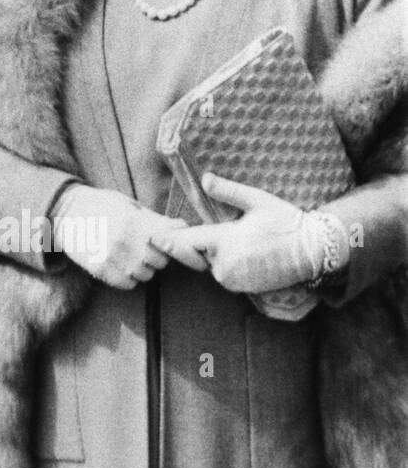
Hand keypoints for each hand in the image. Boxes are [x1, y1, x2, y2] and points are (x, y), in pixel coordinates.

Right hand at [53, 184, 185, 289]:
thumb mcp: (127, 205)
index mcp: (134, 221)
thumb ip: (155, 219)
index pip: (169, 242)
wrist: (64, 213)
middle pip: (160, 261)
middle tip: (143, 246)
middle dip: (156, 255)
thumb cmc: (100, 205)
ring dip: (142, 267)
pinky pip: (128, 284)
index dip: (169, 242)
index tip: (164, 240)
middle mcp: (125, 241)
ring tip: (129, 254)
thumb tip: (183, 227)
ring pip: (146, 275)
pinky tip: (119, 263)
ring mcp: (112, 258)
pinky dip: (128, 277)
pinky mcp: (101, 270)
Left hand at [157, 173, 337, 293]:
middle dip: (197, 244)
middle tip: (220, 230)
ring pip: (210, 264)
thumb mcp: (257, 200)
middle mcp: (225, 264)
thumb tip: (206, 179)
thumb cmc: (285, 221)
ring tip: (242, 240)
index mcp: (224, 240)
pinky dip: (227, 265)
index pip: (184, 242)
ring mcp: (234, 279)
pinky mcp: (243, 288)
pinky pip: (225, 275)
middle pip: (195, 254)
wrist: (313, 250)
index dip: (169, 238)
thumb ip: (228, 192)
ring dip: (215, 254)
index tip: (153, 237)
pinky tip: (246, 253)